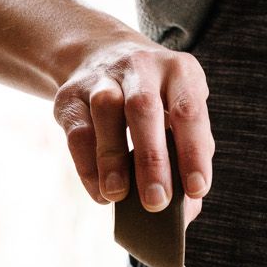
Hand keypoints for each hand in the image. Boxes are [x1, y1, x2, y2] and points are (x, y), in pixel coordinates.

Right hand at [53, 34, 213, 214]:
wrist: (103, 56)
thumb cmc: (156, 99)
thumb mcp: (178, 113)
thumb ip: (187, 155)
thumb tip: (185, 210)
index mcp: (179, 72)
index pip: (189, 111)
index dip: (193, 151)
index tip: (196, 189)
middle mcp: (141, 67)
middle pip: (144, 108)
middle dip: (151, 159)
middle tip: (156, 202)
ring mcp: (102, 77)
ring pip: (105, 110)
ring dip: (112, 158)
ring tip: (118, 195)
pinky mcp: (70, 95)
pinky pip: (78, 131)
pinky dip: (87, 165)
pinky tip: (100, 191)